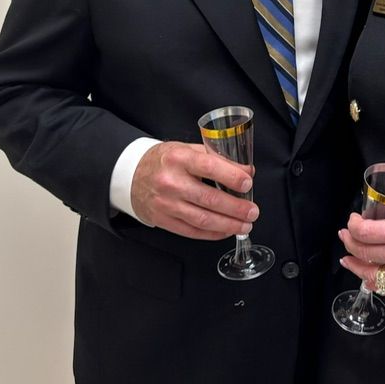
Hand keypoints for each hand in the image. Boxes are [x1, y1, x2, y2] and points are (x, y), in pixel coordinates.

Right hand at [130, 141, 257, 240]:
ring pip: (202, 219)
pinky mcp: (163, 220)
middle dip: (236, 208)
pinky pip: (192, 231)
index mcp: (180, 159)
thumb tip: (246, 170)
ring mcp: (166, 203)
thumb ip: (217, 158)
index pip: (210, 167)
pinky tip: (225, 230)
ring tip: (245, 225)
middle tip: (252, 211)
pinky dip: (212, 233)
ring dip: (228, 224)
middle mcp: (172, 182)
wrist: (131, 175)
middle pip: (209, 199)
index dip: (232, 177)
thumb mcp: (188, 150)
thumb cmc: (164, 161)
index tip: (248, 183)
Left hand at [339, 192, 384, 295]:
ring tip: (347, 259)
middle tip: (346, 235)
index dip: (354, 225)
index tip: (353, 219)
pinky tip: (367, 278)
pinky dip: (374, 283)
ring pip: (370, 275)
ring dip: (355, 266)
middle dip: (350, 242)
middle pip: (363, 252)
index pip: (366, 232)